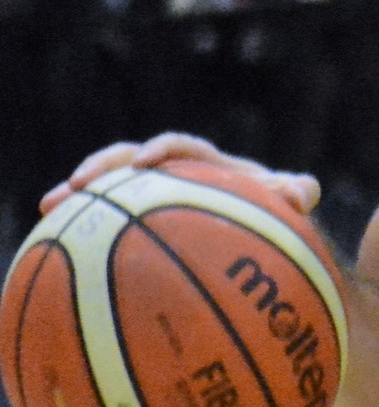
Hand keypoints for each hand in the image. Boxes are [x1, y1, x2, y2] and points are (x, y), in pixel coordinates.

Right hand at [40, 132, 319, 217]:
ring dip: (78, 198)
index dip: (161, 150)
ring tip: (47, 209)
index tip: (143, 163)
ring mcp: (157, 200)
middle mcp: (178, 177)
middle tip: (73, 184)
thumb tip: (302, 191)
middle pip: (129, 162)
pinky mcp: (144, 224)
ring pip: (110, 193)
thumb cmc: (280, 218)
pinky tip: (57, 258)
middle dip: (100, 167)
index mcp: (209, 166)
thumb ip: (297, 192)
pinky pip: (110, 227)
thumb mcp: (291, 206)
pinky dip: (85, 237)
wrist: (268, 239)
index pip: (181, 148)